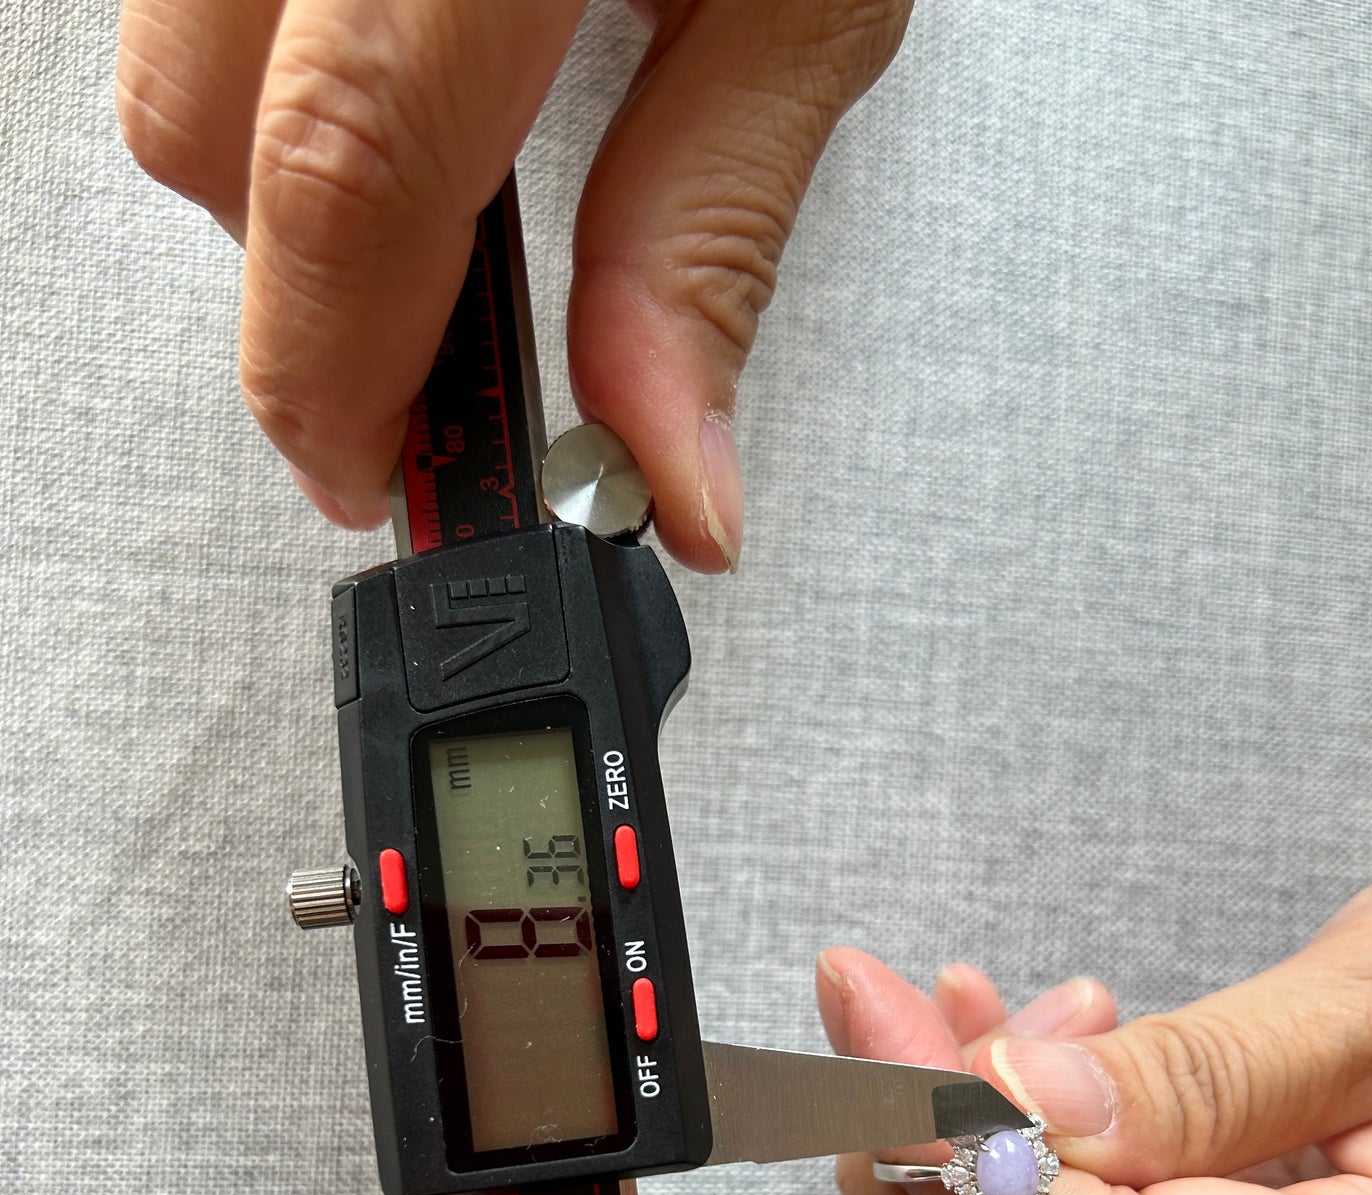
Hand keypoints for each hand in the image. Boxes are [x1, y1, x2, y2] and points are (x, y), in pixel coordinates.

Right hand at [115, 0, 910, 564]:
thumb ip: (712, 239)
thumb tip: (668, 476)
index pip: (350, 160)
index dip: (339, 369)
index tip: (381, 472)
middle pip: (208, 124)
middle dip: (304, 294)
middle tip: (422, 351)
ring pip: (164, 45)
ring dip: (278, 169)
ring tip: (432, 167)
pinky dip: (269, 55)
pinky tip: (388, 51)